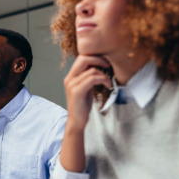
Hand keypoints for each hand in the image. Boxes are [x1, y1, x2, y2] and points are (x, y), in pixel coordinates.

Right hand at [60, 55, 111, 172]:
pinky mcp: (76, 91)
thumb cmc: (83, 105)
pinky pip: (92, 79)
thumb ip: (88, 76)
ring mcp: (72, 84)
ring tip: (109, 82)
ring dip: (104, 74)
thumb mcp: (85, 87)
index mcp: (71, 76)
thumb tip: (100, 66)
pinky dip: (103, 80)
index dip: (94, 57)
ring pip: (91, 70)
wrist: (77, 121)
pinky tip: (108, 85)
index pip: (81, 57)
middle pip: (84, 59)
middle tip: (108, 66)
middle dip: (99, 60)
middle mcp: (69, 78)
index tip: (105, 62)